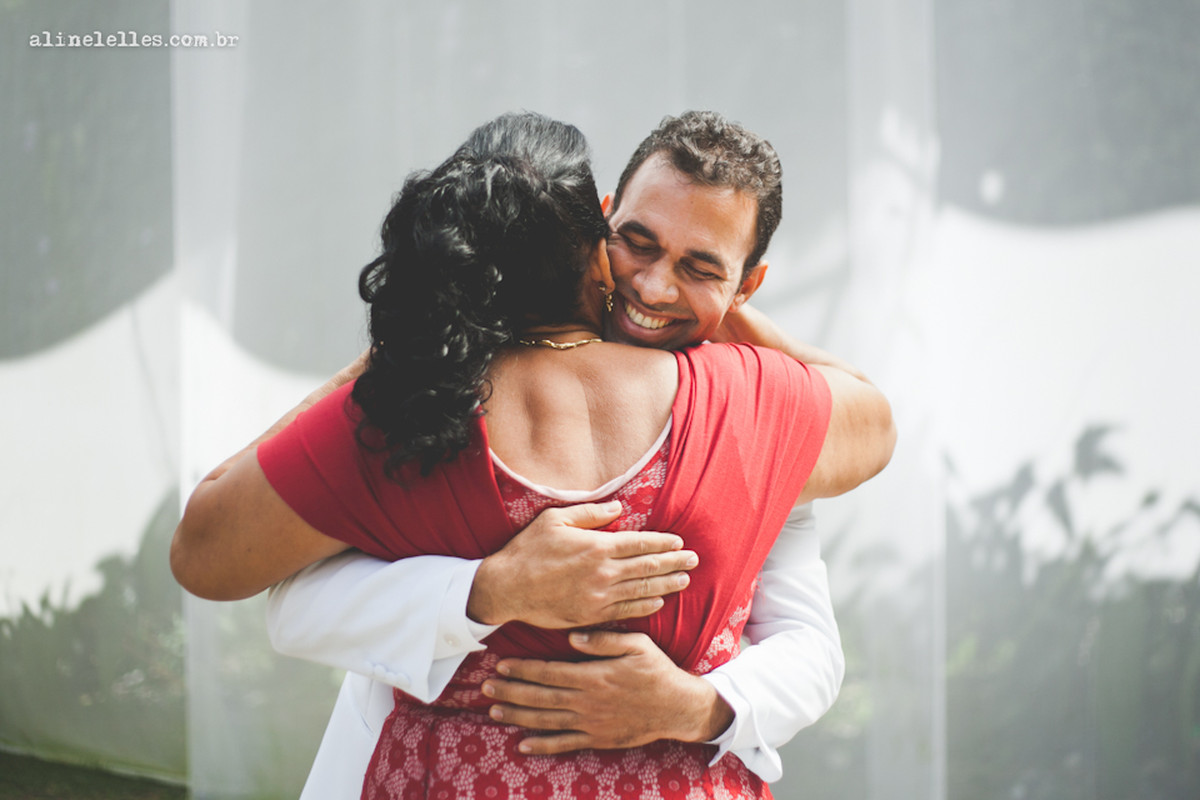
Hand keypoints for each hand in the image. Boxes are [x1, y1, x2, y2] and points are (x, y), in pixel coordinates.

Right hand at [468, 504, 697, 627]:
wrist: (506, 589)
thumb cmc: (528, 550)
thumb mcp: (555, 520)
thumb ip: (589, 514)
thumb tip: (618, 508)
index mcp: (596, 547)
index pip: (640, 544)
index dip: (663, 543)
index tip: (679, 541)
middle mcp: (603, 573)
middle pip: (648, 568)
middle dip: (674, 562)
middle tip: (694, 560)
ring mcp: (598, 597)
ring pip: (642, 591)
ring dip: (666, 584)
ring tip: (684, 579)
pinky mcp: (591, 616)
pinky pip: (626, 612)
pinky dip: (645, 606)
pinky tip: (658, 601)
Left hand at [481, 631, 733, 753]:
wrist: (678, 708)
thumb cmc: (657, 671)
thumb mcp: (637, 645)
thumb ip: (604, 640)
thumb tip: (573, 638)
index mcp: (594, 676)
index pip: (550, 672)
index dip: (523, 669)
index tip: (500, 665)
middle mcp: (587, 702)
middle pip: (540, 697)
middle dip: (510, 692)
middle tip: (484, 689)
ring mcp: (591, 724)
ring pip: (547, 721)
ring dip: (518, 717)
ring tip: (493, 713)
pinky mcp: (597, 740)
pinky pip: (565, 745)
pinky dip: (542, 746)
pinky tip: (522, 746)